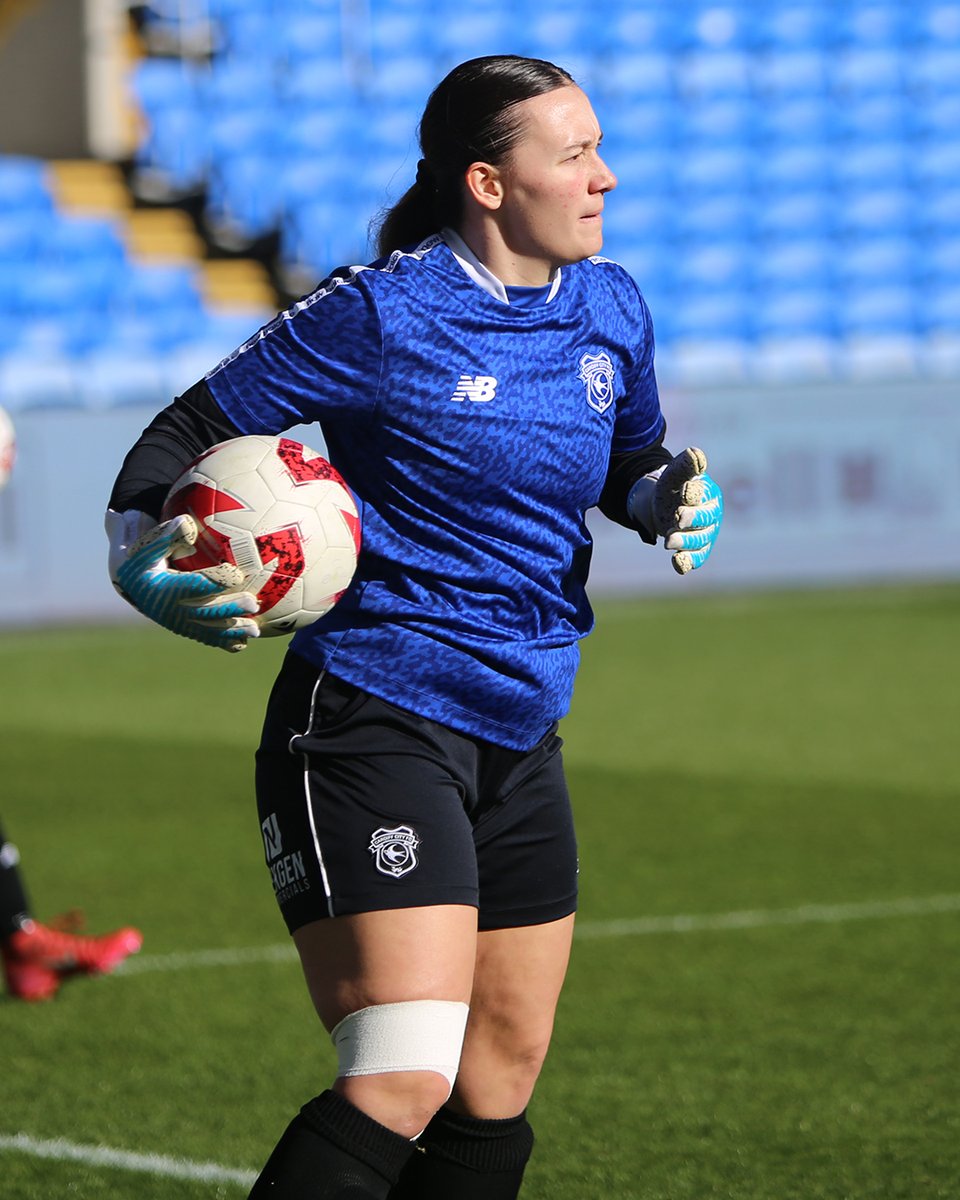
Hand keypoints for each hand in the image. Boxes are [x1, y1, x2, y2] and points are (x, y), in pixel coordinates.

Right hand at [105, 509, 259, 651]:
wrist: (133, 583)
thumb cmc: (146, 557)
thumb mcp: (149, 545)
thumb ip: (168, 535)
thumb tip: (187, 523)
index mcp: (163, 588)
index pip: (193, 585)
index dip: (215, 581)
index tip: (237, 574)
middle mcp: (170, 610)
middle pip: (205, 612)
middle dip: (230, 608)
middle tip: (253, 603)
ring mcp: (178, 624)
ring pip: (208, 630)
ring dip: (232, 631)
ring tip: (255, 631)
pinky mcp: (184, 630)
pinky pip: (206, 638)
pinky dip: (224, 642)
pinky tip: (243, 643)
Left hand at [652, 447, 722, 574]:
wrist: (664, 506)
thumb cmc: (673, 487)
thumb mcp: (675, 474)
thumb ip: (685, 465)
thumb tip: (695, 454)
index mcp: (709, 493)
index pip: (704, 494)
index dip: (696, 494)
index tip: (686, 492)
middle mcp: (711, 514)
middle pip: (705, 518)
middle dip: (692, 518)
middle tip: (678, 518)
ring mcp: (706, 533)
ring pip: (700, 540)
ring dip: (686, 542)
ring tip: (668, 542)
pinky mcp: (697, 549)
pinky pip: (697, 558)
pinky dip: (688, 562)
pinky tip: (678, 564)